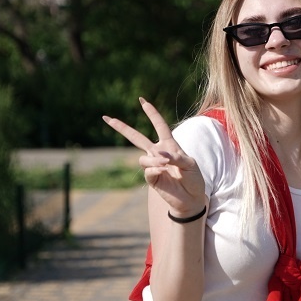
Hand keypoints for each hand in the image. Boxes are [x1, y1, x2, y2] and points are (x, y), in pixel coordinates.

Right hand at [103, 97, 205, 216]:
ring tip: (166, 165)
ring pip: (143, 157)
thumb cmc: (194, 179)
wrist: (191, 199)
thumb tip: (158, 154)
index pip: (160, 126)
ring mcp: (153, 165)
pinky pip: (147, 170)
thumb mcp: (190, 164)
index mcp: (170, 145)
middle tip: (107, 118)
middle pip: (137, 138)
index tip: (143, 101)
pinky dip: (155, 169)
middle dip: (122, 128)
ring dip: (154, 160)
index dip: (152, 113)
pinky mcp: (151, 178)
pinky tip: (163, 172)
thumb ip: (176, 157)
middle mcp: (158, 153)